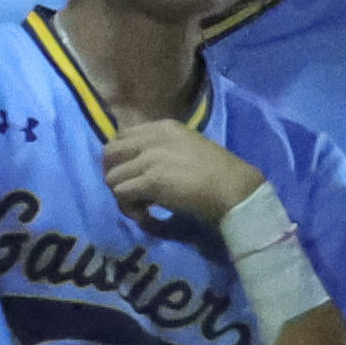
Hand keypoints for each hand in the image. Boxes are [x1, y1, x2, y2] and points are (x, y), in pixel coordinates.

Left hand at [100, 119, 265, 227]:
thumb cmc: (223, 174)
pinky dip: (129, 209)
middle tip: (130, 193)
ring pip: (112, 177)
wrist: (236, 189)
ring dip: (122, 196)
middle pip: (109, 153)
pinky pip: (121, 194)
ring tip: (141, 208)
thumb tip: (145, 169)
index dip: (122, 159)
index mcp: (165, 127)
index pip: (123, 136)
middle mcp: (153, 138)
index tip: (133, 175)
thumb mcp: (191, 148)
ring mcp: (150, 159)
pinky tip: (146, 216)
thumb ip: (167, 151)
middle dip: (114, 175)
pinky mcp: (150, 181)